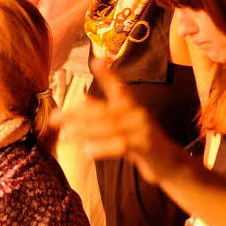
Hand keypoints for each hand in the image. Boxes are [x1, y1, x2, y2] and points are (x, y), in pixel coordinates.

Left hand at [52, 60, 186, 181]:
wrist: (170, 164)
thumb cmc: (144, 145)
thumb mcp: (124, 127)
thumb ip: (106, 114)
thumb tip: (84, 99)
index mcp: (131, 106)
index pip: (117, 87)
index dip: (107, 74)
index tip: (96, 60)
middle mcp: (137, 113)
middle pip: (103, 111)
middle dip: (77, 114)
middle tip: (55, 117)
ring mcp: (142, 128)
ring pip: (109, 127)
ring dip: (85, 131)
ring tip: (66, 134)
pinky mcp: (146, 145)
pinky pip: (120, 144)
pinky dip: (101, 147)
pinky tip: (86, 150)